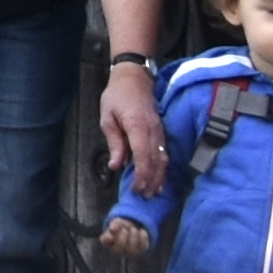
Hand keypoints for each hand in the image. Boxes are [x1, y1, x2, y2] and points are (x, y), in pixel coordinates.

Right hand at [96, 217, 153, 260]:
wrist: (133, 228)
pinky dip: (143, 238)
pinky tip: (142, 231)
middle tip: (124, 230)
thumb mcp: (118, 222)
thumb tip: (113, 229)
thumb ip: (115, 224)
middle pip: (118, 249)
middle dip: (122, 237)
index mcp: (108, 242)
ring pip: (131, 250)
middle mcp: (117, 250)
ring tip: (133, 229)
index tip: (113, 230)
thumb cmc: (122, 226)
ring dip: (133, 237)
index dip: (109, 236)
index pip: (105, 241)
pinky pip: (143, 247)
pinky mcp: (140, 251)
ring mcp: (129, 252)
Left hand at [102, 60, 169, 199]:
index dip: (142, 175)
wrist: (134, 77)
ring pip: (163, 158)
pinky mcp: (161, 131)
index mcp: (137, 125)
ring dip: (160, 176)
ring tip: (154, 192)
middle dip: (151, 181)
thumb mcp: (107, 117)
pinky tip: (160, 178)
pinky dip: (163, 167)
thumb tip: (116, 165)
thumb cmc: (118, 95)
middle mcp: (153, 130)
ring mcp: (160, 130)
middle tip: (144, 196)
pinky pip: (165, 151)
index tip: (137, 189)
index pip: (144, 155)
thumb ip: (114, 143)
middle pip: (156, 160)